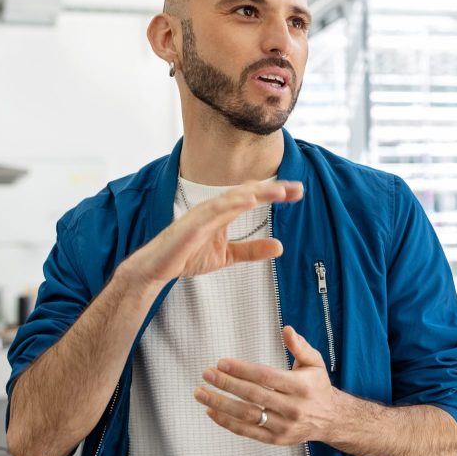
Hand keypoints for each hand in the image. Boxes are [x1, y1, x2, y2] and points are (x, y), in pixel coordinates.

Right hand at [127, 180, 302, 284]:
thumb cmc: (188, 255)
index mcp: (224, 211)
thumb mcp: (228, 255)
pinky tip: (250, 199)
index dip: (275, 193)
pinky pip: (215, 211)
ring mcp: (203, 213)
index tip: (298, 192)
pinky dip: (233, 203)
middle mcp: (215, 207)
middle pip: (248, 192)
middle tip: (297, 188)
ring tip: (279, 190)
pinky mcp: (193, 224)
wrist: (158, 268)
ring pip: (234, 197)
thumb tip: (279, 246)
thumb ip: (252, 250)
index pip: (254, 196)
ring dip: (258, 192)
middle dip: (273, 189)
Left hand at [195, 326, 345, 447]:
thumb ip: (300, 346)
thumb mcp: (315, 363)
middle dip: (226, 384)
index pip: (266, 377)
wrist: (331, 419)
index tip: (221, 363)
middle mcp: (293, 408)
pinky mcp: (276, 440)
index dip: (241, 370)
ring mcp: (284, 426)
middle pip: (253, 395)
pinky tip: (212, 411)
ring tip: (201, 393)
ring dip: (220, 404)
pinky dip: (227, 422)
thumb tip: (287, 329)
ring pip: (247, 415)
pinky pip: (247, 432)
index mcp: (301, 387)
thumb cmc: (317, 386)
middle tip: (206, 374)